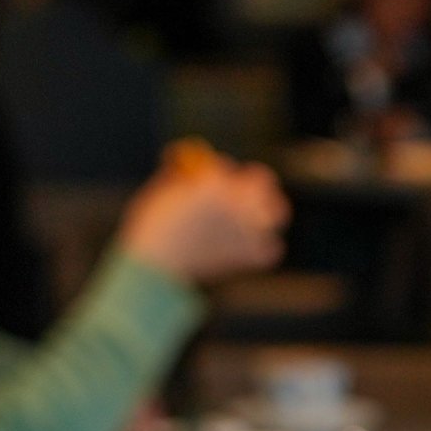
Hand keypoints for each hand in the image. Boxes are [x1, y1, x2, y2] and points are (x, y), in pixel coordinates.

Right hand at [119, 142, 288, 285]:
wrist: (155, 264)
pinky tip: (247, 249)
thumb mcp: (165, 188)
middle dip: (254, 185)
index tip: (211, 180)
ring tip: (252, 221)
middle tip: (244, 195)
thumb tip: (198, 170)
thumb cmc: (153, 225)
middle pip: (264, 181)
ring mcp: (247, 228)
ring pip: (277, 214)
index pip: (227, 166)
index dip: (220, 173)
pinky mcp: (249, 255)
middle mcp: (237, 201)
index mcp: (215, 181)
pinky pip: (270, 249)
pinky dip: (261, 250)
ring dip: (266, 215)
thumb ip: (186, 176)